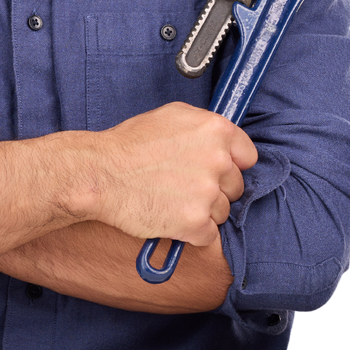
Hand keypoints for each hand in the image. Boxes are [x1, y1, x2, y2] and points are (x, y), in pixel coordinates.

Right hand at [74, 102, 256, 247]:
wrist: (102, 174)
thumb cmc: (130, 144)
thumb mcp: (171, 116)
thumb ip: (204, 126)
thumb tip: (222, 140)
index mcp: (215, 130)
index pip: (248, 156)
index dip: (231, 163)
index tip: (216, 168)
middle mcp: (218, 161)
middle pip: (235, 186)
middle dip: (214, 187)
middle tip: (184, 183)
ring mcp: (208, 194)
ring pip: (222, 211)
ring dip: (202, 209)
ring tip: (171, 198)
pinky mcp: (197, 224)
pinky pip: (208, 234)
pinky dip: (192, 230)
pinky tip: (170, 214)